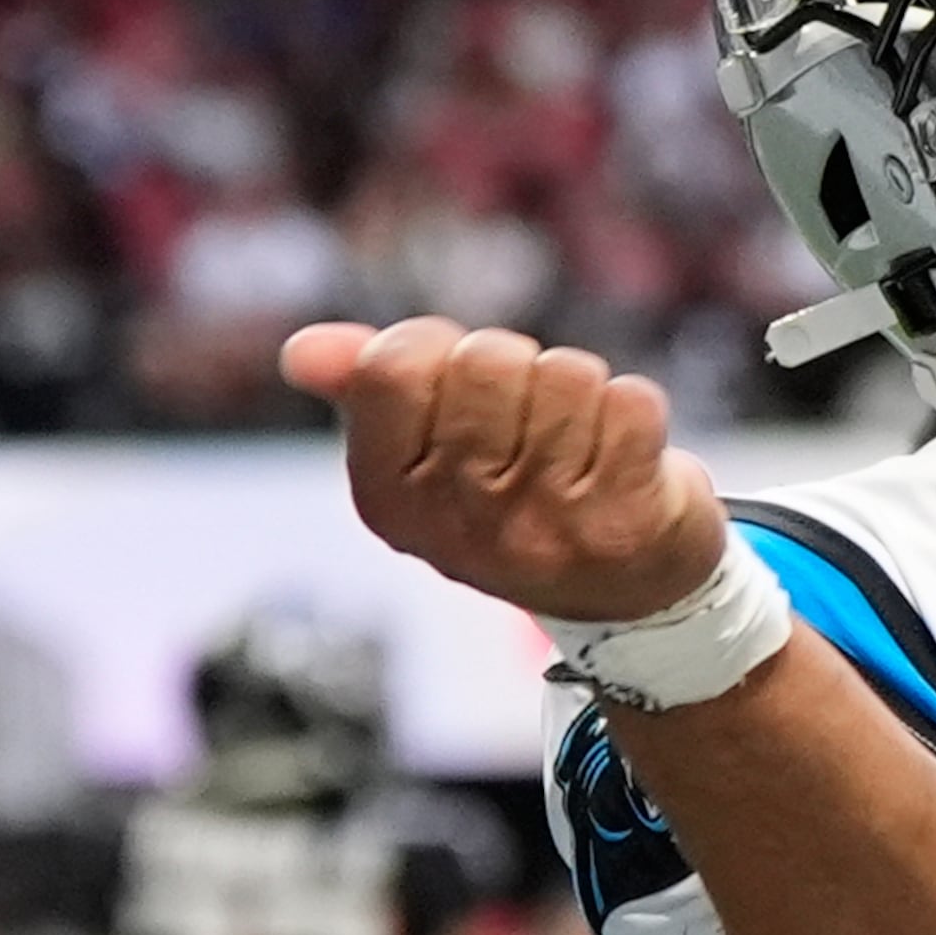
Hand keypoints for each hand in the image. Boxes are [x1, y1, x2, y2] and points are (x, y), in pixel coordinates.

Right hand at [280, 319, 727, 625]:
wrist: (625, 585)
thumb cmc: (519, 492)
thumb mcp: (429, 451)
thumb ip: (368, 389)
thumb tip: (299, 350)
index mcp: (388, 500)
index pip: (394, 366)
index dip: (442, 349)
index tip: (465, 390)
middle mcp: (455, 523)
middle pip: (486, 359)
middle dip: (521, 369)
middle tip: (532, 424)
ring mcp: (540, 529)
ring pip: (566, 374)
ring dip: (583, 392)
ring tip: (580, 447)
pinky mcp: (623, 524)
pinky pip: (632, 402)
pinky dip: (635, 412)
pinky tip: (624, 461)